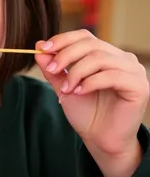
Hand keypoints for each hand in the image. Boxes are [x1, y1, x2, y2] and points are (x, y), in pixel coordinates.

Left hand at [35, 30, 149, 176]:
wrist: (101, 140)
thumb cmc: (87, 114)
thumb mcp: (64, 87)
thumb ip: (54, 68)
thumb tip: (38, 46)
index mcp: (107, 55)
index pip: (85, 36)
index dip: (63, 40)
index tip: (43, 49)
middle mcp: (123, 58)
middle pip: (91, 44)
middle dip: (66, 55)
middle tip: (50, 70)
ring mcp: (133, 71)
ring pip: (100, 58)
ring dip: (77, 72)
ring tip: (66, 89)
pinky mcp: (139, 86)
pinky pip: (112, 76)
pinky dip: (91, 82)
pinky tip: (79, 92)